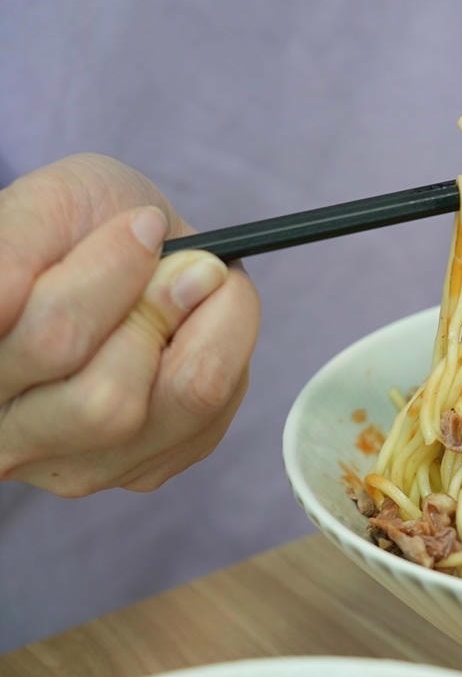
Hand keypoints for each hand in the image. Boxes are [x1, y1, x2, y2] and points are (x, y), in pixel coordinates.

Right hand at [0, 154, 260, 495]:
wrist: (104, 253)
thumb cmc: (68, 230)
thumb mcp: (44, 205)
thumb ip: (20, 244)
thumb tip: (9, 300)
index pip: (51, 341)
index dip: (110, 278)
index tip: (145, 227)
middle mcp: (11, 438)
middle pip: (108, 403)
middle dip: (162, 312)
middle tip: (190, 260)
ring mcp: (77, 468)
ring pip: (179, 409)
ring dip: (205, 331)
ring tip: (195, 285)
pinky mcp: (143, 471)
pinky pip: (211, 418)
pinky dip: (224, 355)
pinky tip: (191, 328)